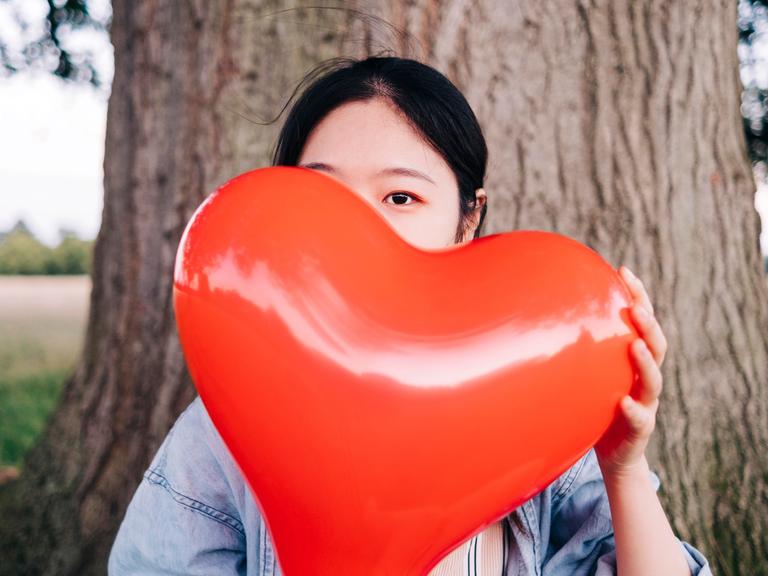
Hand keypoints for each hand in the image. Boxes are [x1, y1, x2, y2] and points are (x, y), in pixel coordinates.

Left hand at [595, 266, 667, 477]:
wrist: (614, 457)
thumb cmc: (597, 408)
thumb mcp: (589, 374)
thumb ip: (579, 349)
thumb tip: (540, 311)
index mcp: (635, 362)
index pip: (643, 323)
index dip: (639, 297)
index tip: (624, 271)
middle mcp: (645, 380)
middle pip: (656, 346)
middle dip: (648, 324)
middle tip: (636, 306)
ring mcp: (645, 405)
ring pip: (653, 381)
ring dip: (646, 362)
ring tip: (636, 344)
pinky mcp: (638, 431)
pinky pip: (639, 420)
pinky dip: (633, 410)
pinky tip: (624, 402)